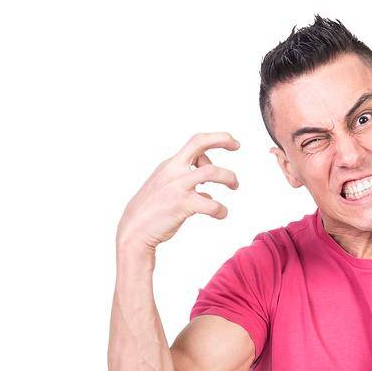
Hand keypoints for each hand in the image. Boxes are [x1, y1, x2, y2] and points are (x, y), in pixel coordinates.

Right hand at [116, 132, 239, 254]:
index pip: (195, 143)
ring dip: (228, 177)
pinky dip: (221, 209)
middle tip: (237, 146)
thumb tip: (207, 192)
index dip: (215, 139)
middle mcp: (174, 170)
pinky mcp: (182, 205)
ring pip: (211, 172)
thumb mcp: (167, 190)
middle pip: (199, 143)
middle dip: (222, 139)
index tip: (231, 143)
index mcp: (170, 165)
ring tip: (235, 186)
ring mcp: (178, 187)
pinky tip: (221, 214)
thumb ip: (187, 187)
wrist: (134, 231)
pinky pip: (211, 204)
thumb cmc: (151, 213)